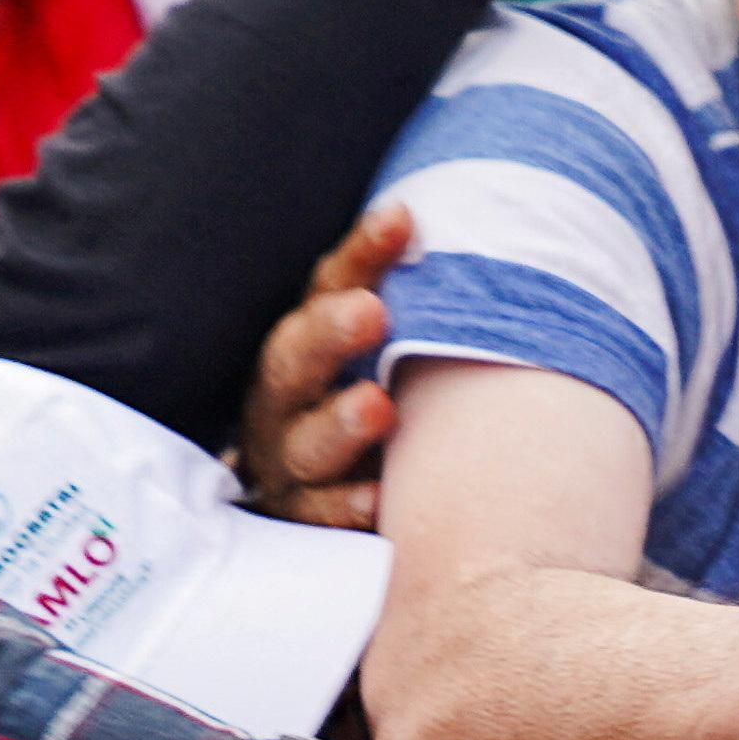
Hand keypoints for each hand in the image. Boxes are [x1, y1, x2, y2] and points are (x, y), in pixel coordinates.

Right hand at [239, 203, 408, 526]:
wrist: (317, 503)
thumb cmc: (363, 406)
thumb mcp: (381, 351)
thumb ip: (411, 300)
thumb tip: (452, 231)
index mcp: (308, 340)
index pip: (331, 286)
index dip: (362, 254)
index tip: (402, 221)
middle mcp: (286, 397)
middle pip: (293, 359)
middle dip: (329, 335)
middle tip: (371, 313)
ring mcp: (287, 461)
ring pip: (302, 442)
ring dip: (340, 424)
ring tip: (379, 407)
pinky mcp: (299, 518)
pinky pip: (316, 516)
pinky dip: (344, 508)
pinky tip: (378, 500)